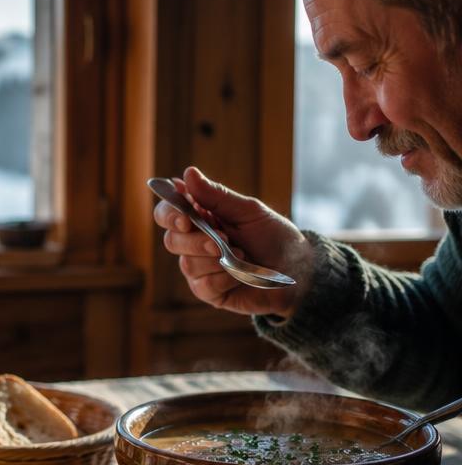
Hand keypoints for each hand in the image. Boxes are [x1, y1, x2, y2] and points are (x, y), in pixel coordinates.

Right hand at [153, 167, 313, 318]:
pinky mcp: (208, 291)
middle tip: (223, 240)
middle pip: (171, 240)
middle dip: (196, 241)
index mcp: (199, 218)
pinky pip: (203, 285)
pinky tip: (240, 275)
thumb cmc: (273, 236)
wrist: (297, 269)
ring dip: (216, 260)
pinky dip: (224, 279)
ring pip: (187, 264)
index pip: (167, 214)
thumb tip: (188, 173)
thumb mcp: (248, 211)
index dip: (169, 215)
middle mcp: (193, 243)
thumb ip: (216, 196)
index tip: (185, 219)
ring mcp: (199, 268)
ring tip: (242, 256)